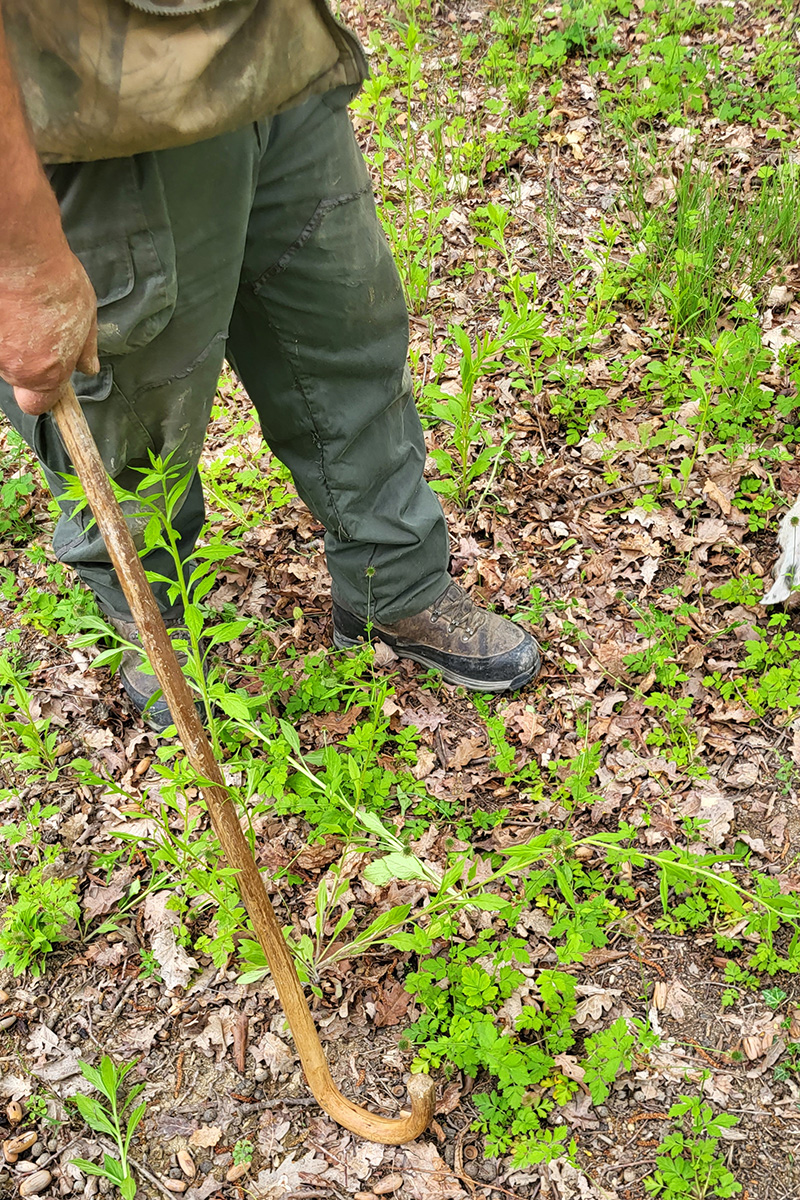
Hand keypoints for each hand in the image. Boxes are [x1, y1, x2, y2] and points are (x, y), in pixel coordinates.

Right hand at [0, 237, 98, 414]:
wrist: (22, 253)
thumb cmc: (57, 284)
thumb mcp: (86, 320)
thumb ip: (85, 350)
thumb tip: (88, 368)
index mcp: (45, 374)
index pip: (36, 406)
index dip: (44, 393)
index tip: (51, 377)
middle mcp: (13, 368)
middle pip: (18, 377)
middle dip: (27, 360)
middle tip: (38, 330)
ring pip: (2, 355)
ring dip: (12, 339)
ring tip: (23, 310)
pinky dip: (0, 324)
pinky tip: (9, 303)